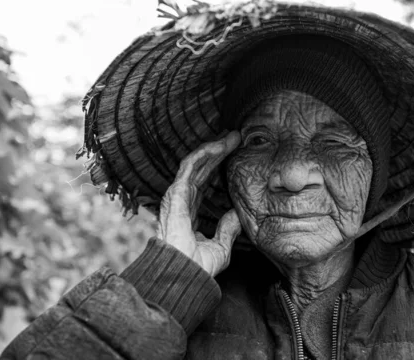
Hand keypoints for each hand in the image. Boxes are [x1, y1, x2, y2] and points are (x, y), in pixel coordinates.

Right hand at [157, 131, 241, 276]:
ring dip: (213, 148)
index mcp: (189, 212)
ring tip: (231, 138)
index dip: (218, 167)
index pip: (204, 182)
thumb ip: (228, 230)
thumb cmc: (198, 268)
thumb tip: (238, 215)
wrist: (185, 276)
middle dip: (218, 152)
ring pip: (194, 164)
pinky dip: (203, 155)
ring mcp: (177, 197)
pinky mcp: (176, 194)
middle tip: (236, 138)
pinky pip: (189, 168)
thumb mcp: (220, 247)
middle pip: (201, 170)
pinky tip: (217, 146)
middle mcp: (181, 201)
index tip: (234, 156)